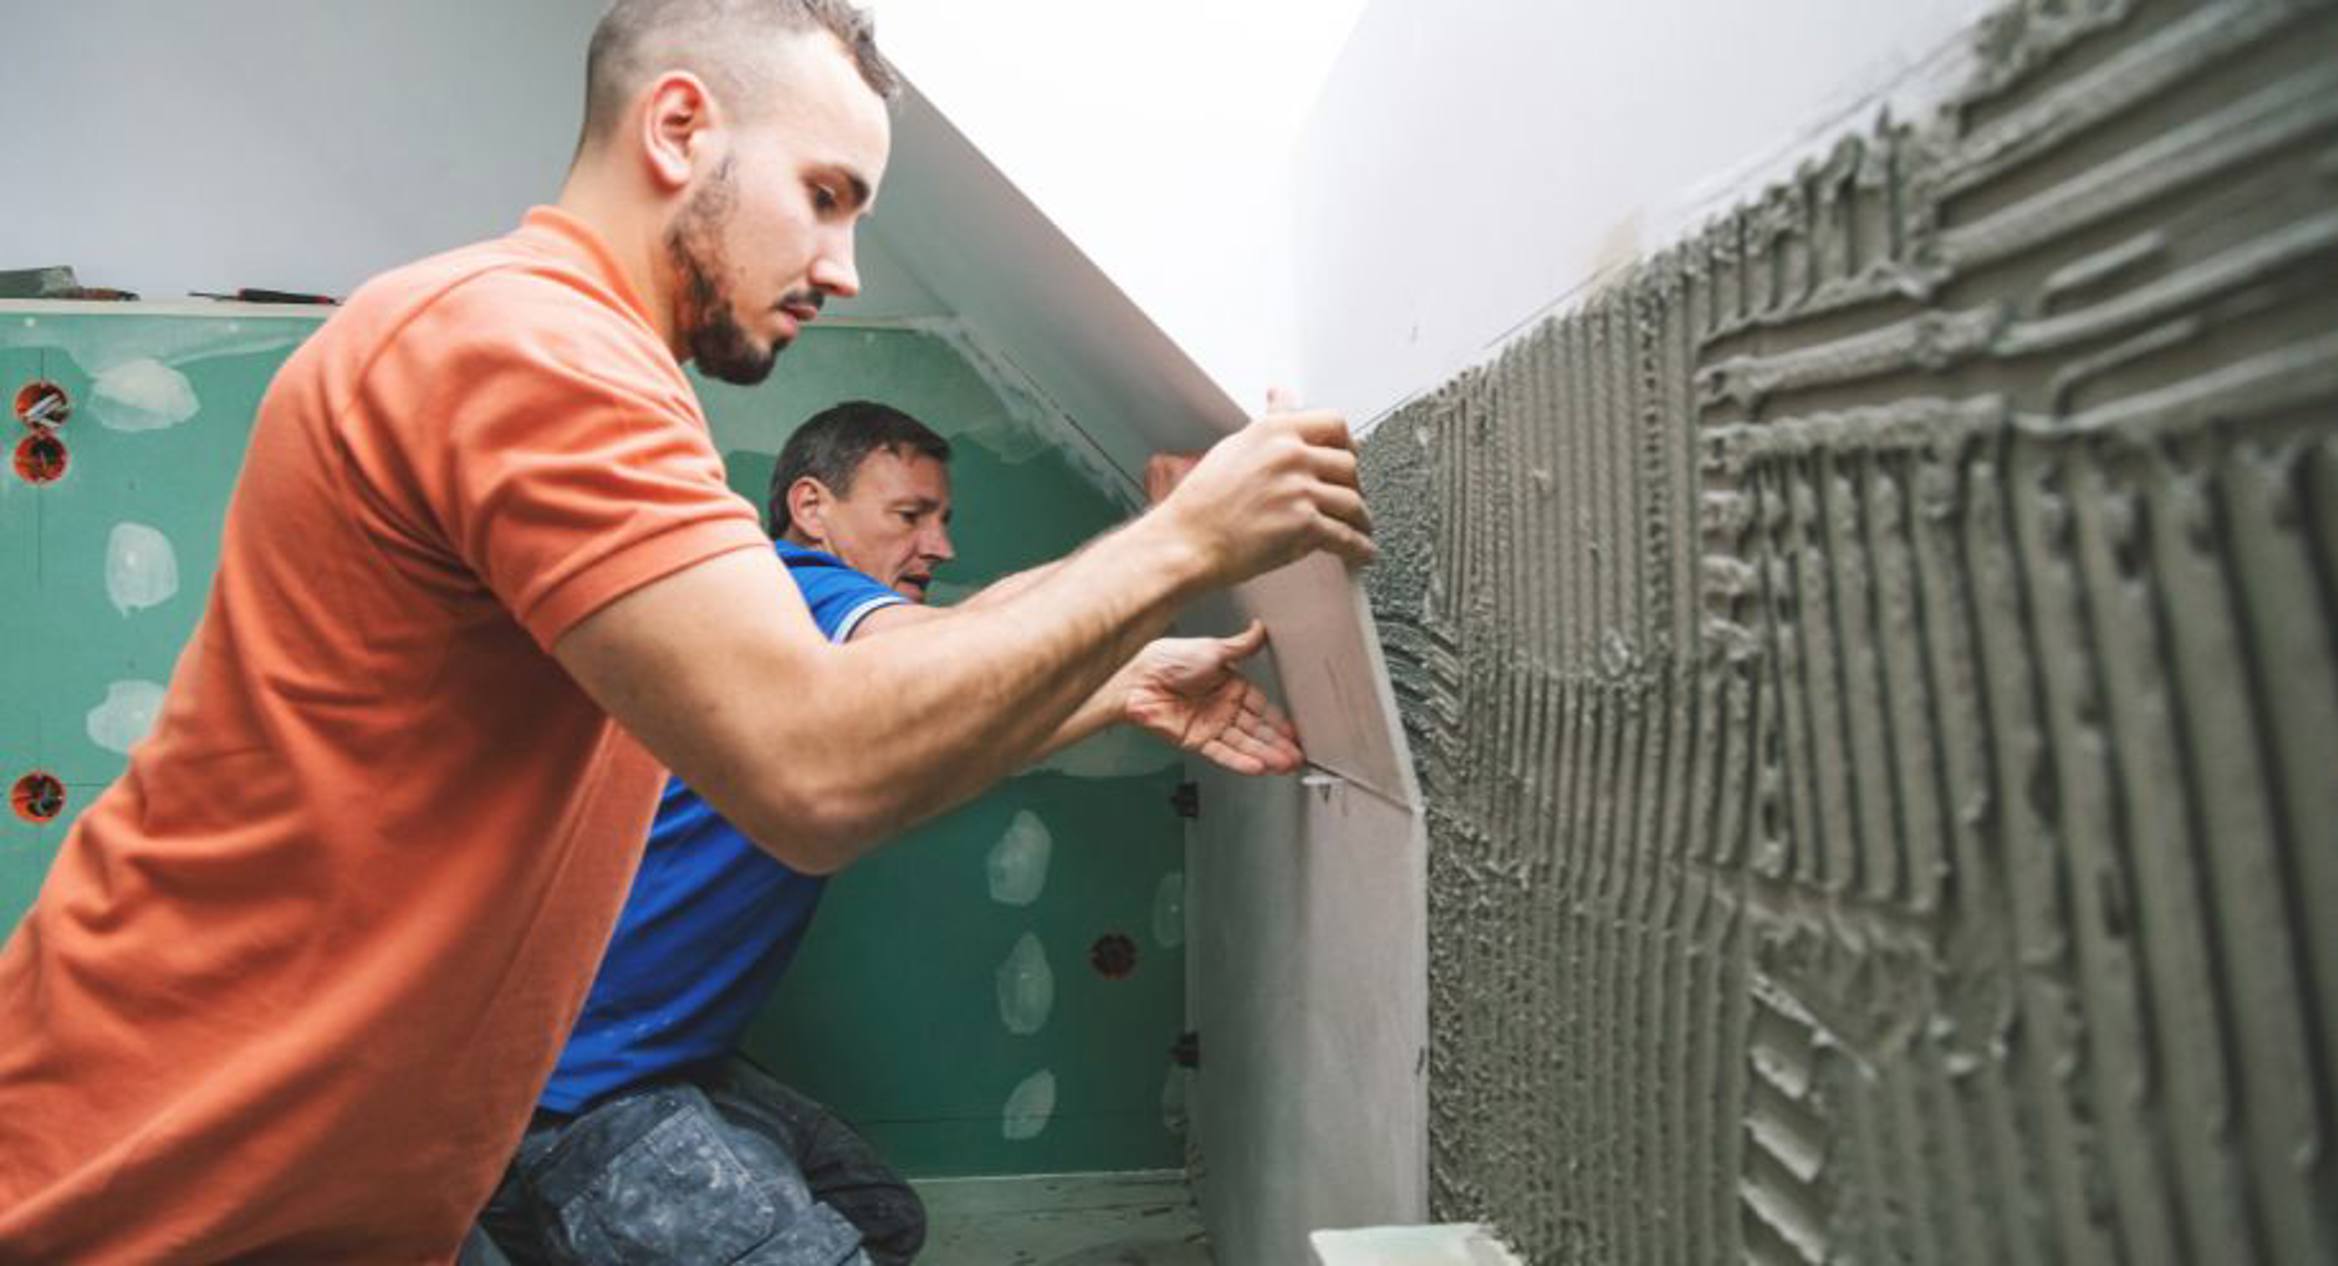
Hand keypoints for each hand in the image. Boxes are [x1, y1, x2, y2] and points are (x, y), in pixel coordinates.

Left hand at [1120, 621, 1302, 775]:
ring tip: (1286, 765)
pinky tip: (1258, 766)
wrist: (1138, 679)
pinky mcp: (1196, 741)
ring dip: (1266, 756)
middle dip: (1279, 745)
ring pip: (1244, 744)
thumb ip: (1242, 645)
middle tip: (1298, 756)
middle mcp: (1222, 708)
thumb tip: (1259, 629)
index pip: (1262, 708)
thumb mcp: (1213, 649)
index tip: (1296, 733)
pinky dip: (1241, 761)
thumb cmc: (1168, 659)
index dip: (1279, 722)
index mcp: (1230, 686)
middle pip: (1257, 730)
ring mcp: (1210, 726)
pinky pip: (1223, 753)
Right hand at [1154, 387, 1374, 584]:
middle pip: (1349, 464)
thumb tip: (1282, 399)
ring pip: (1353, 501)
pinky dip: (1360, 548)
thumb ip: (1268, 424)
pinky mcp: (1305, 526)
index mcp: (1275, 431)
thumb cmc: (1201, 502)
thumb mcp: (1234, 446)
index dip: (1348, 443)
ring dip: (1361, 519)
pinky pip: (1347, 537)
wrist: (1187, 542)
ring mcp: (1300, 490)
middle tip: (1352, 496)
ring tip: (1360, 527)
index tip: (1350, 455)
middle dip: (1355, 485)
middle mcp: (1291, 455)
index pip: (1334, 423)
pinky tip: (1362, 552)